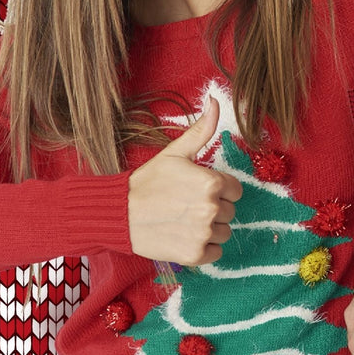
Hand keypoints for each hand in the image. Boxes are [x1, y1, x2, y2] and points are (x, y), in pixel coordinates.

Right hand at [127, 103, 241, 264]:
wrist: (118, 214)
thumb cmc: (147, 182)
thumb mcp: (174, 153)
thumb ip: (201, 130)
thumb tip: (215, 100)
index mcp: (212, 183)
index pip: (235, 189)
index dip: (217, 189)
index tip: (196, 190)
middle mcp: (211, 209)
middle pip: (230, 211)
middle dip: (212, 208)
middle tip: (185, 205)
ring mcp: (203, 234)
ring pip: (224, 232)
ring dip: (209, 228)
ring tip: (183, 220)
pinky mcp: (194, 255)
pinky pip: (216, 253)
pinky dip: (203, 248)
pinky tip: (183, 236)